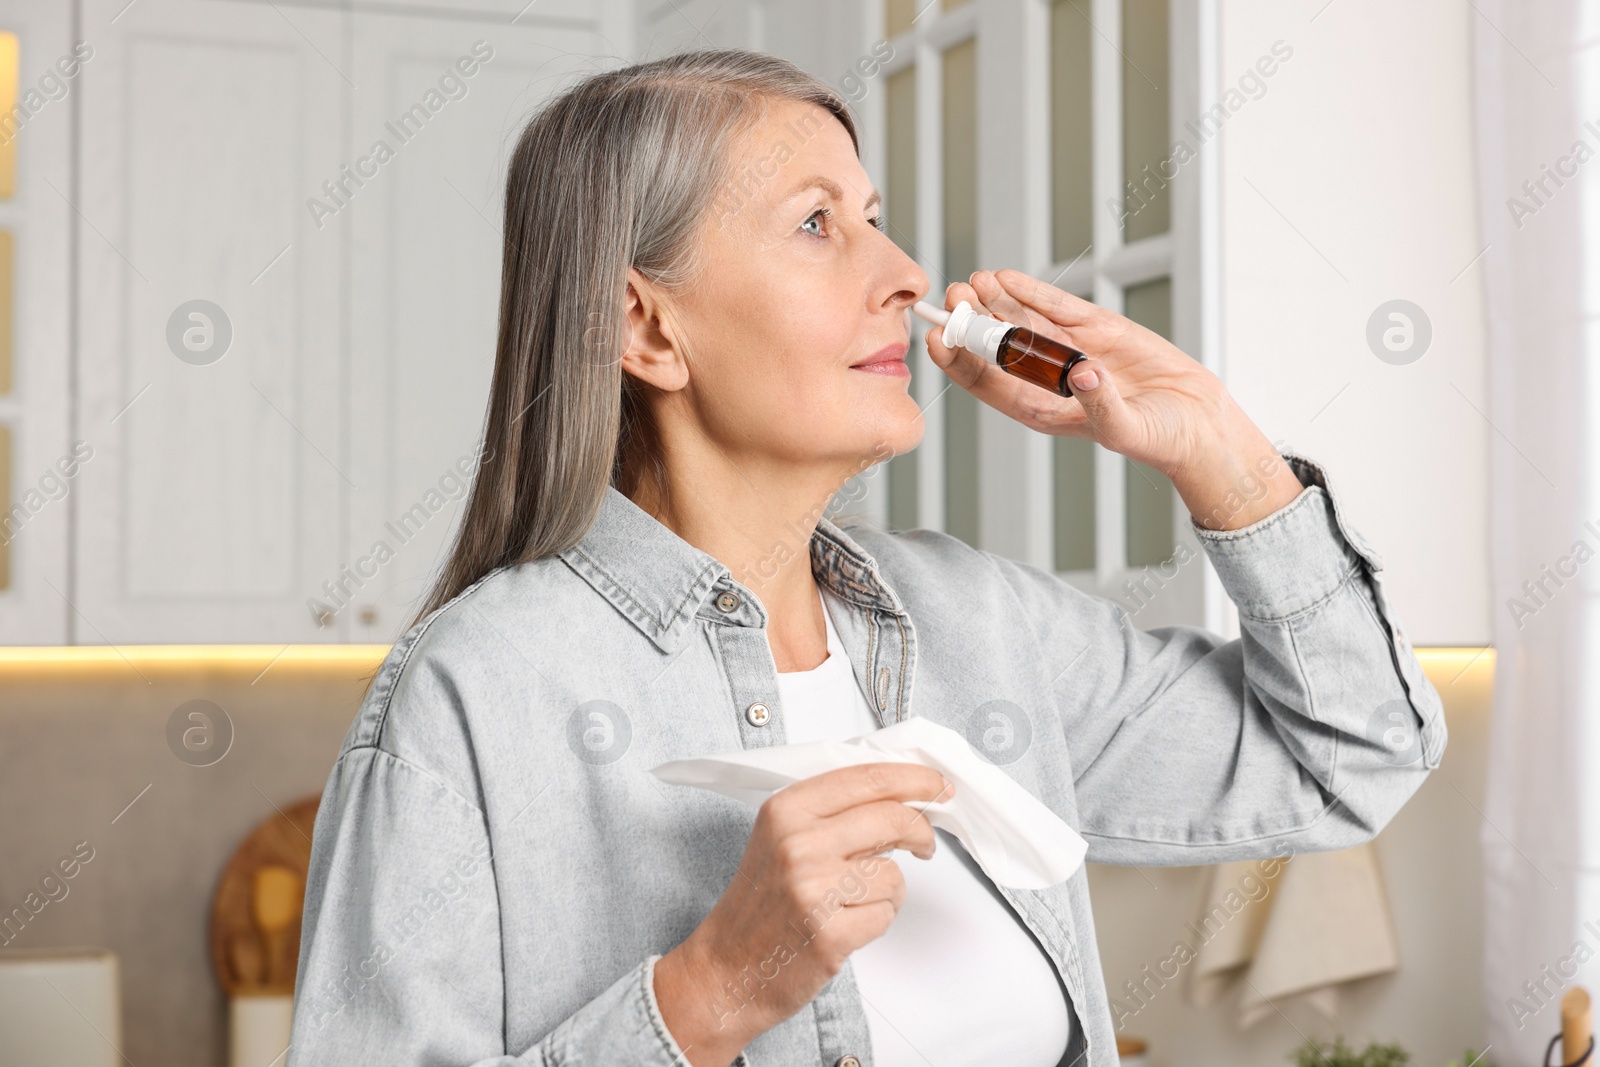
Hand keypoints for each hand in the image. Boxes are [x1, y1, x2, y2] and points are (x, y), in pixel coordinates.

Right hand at [653, 762, 952, 1066]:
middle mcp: (798, 843)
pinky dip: (876, 921)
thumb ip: (834, 815)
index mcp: (787, 811)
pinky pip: (885, 915)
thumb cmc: (759, 906)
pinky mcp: (830, 934)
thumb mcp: (782, 839)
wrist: (726, 969)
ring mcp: (814, 890)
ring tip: (856, 901)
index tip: (937, 785)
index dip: (914, 779)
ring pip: (895, 874)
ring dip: (889, 891)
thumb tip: (901, 797)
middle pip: (893, 818)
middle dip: (921, 832)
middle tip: (924, 843)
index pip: (867, 778)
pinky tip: (847, 924)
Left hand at [923, 269, 1303, 530]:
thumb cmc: (1158, 437)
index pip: (988, 383)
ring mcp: (1071, 349)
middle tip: (952, 297)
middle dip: (972, 322)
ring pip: (1021, 320)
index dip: (960, 361)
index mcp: (1042, 408)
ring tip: (970, 281)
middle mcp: (1048, 377)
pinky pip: (1057, 307)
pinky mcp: (1097, 328)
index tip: (937, 340)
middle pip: (998, 346)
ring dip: (994, 301)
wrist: (1198, 421)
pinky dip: (1032, 292)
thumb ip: (1103, 405)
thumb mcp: (1126, 428)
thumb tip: (1082, 371)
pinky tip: (1005, 278)